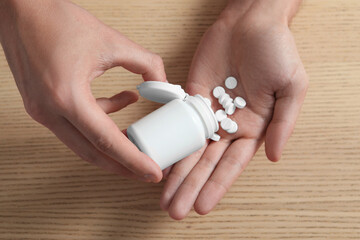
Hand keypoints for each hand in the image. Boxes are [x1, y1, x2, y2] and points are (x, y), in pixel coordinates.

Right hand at [0, 0, 165, 181]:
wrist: (20, 8)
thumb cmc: (56, 20)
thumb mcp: (111, 41)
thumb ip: (145, 63)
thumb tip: (163, 83)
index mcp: (66, 97)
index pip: (107, 141)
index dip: (133, 160)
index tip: (151, 174)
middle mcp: (49, 110)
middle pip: (92, 152)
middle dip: (122, 165)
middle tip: (145, 170)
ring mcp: (42, 110)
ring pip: (82, 142)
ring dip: (111, 144)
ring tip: (137, 140)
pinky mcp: (42, 104)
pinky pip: (75, 124)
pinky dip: (100, 119)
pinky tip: (123, 102)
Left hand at [160, 0, 307, 218]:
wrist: (251, 22)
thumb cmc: (277, 51)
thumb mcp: (292, 87)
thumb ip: (283, 124)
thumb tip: (274, 157)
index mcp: (254, 128)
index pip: (232, 165)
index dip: (217, 186)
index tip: (202, 207)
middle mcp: (229, 126)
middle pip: (207, 163)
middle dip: (191, 187)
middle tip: (175, 211)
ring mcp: (209, 113)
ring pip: (190, 148)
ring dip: (178, 173)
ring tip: (164, 197)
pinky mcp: (192, 97)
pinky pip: (179, 123)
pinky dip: (171, 142)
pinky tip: (161, 161)